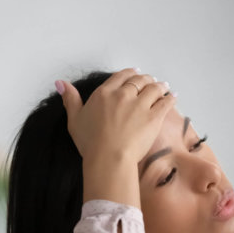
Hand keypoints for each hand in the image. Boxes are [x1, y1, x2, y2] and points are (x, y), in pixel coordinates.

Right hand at [55, 67, 174, 164]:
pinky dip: (170, 98)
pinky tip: (173, 96)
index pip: (121, 76)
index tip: (135, 74)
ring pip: (154, 88)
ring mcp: (141, 104)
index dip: (130, 74)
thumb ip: (70, 99)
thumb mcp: (75, 119)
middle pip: (139, 80)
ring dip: (159, 86)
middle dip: (146, 79)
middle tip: (151, 81)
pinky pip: (165, 102)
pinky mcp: (154, 117)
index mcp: (105, 93)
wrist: (109, 158)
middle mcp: (124, 94)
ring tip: (163, 87)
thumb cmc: (90, 143)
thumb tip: (60, 83)